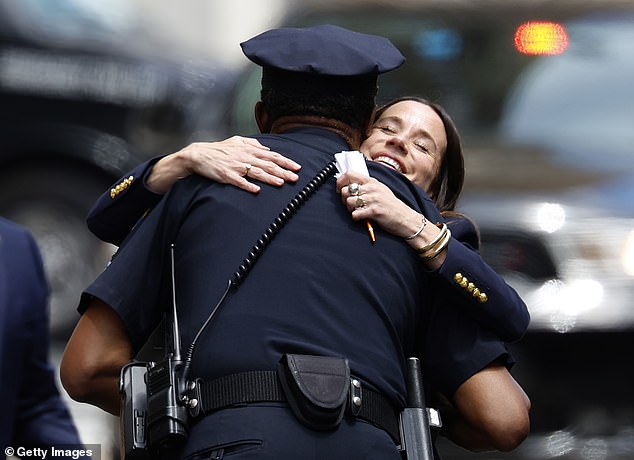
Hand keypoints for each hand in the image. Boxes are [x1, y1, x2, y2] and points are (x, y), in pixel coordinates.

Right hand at [148, 136, 300, 192]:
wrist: (198, 155)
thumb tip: (267, 148)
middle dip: (283, 171)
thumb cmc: (219, 150)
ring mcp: (236, 166)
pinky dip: (247, 186)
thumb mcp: (237, 141)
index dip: (285, 161)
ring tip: (281, 183)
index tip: (297, 167)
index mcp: (249, 149)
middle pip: (267, 164)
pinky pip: (239, 181)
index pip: (271, 155)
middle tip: (295, 178)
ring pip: (256, 172)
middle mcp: (245, 157)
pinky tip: (256, 191)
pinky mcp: (226, 175)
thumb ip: (253, 144)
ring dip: (269, 178)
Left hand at [336, 171, 421, 237]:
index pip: (349, 174)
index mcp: (372, 181)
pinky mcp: (374, 211)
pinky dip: (355, 217)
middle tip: (350, 204)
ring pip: (349, 201)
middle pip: (346, 190)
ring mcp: (374, 199)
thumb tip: (349, 184)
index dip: (340, 181)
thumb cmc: (391, 205)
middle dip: (344, 199)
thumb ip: (366, 186)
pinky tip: (361, 217)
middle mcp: (372, 188)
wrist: (405, 218)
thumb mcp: (380, 190)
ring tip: (357, 211)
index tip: (340, 189)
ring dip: (350, 209)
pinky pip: (355, 213)